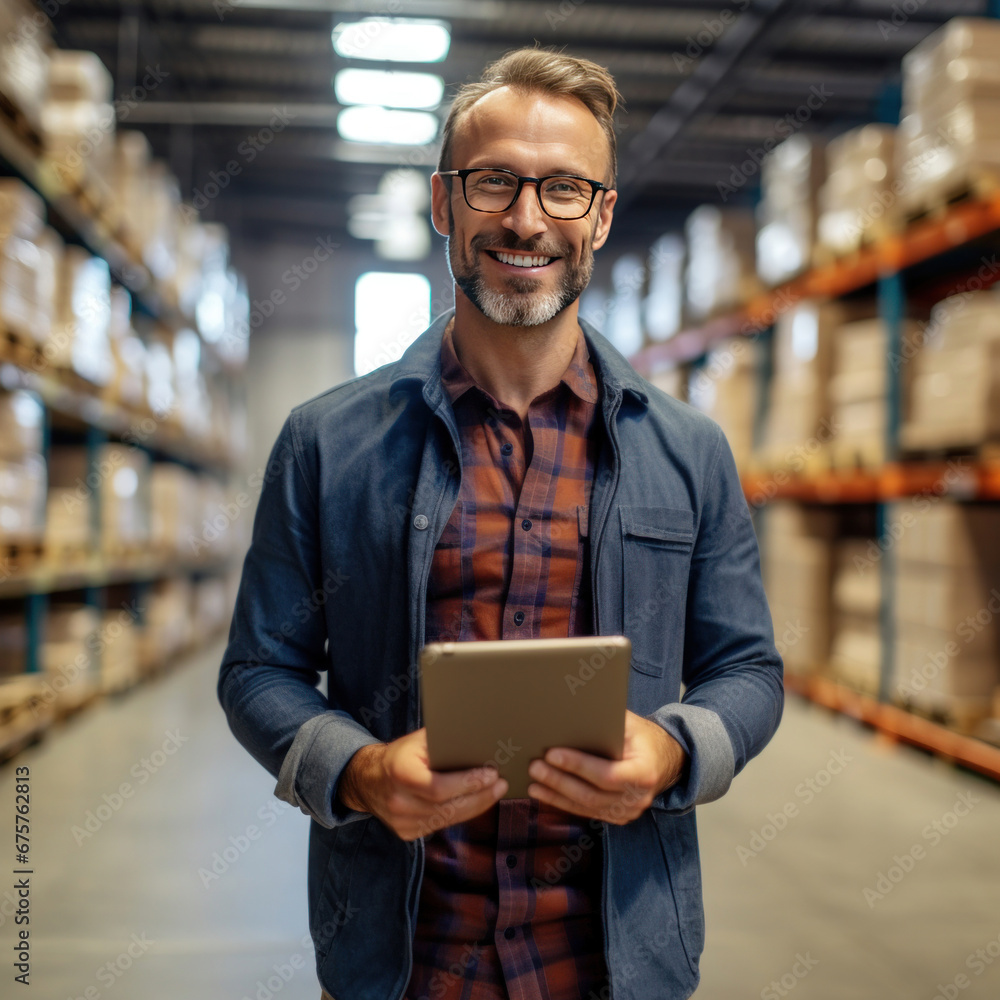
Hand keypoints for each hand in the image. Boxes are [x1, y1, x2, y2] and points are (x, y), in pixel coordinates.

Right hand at [336, 728, 507, 840]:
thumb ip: (442, 741)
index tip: (491, 774)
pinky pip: (441, 825)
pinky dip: (461, 814)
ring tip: (495, 792)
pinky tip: (476, 803)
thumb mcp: (416, 741)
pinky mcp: (407, 833)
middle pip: (448, 806)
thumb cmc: (399, 755)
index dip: (468, 783)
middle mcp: (399, 802)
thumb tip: (477, 739)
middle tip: (501, 785)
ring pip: (448, 819)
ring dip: (476, 806)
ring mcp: (402, 822)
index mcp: (400, 773)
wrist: (368, 781)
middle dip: (480, 796)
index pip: (439, 787)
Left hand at [526, 710, 686, 823]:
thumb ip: (606, 723)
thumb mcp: (630, 724)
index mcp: (644, 773)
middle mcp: (637, 798)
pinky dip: (563, 803)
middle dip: (559, 781)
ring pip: (586, 807)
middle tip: (535, 767)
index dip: (578, 766)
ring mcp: (628, 812)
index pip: (607, 774)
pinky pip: (587, 812)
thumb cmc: (642, 737)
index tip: (552, 754)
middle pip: (592, 794)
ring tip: (534, 782)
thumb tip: (569, 714)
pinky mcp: (617, 817)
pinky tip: (545, 793)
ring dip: (556, 795)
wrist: (664, 760)